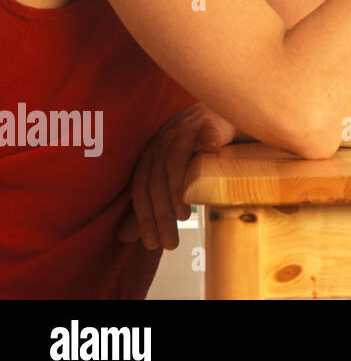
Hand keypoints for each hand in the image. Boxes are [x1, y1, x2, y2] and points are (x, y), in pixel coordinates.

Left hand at [117, 103, 237, 249]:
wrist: (215, 117)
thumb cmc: (192, 150)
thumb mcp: (166, 178)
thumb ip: (149, 205)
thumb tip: (124, 237)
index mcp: (149, 157)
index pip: (141, 191)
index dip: (144, 218)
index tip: (152, 244)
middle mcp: (162, 143)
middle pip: (156, 181)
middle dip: (161, 215)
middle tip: (169, 242)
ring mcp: (185, 130)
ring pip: (175, 161)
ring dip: (177, 188)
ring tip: (183, 216)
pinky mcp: (208, 123)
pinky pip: (206, 133)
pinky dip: (208, 142)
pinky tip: (212, 151)